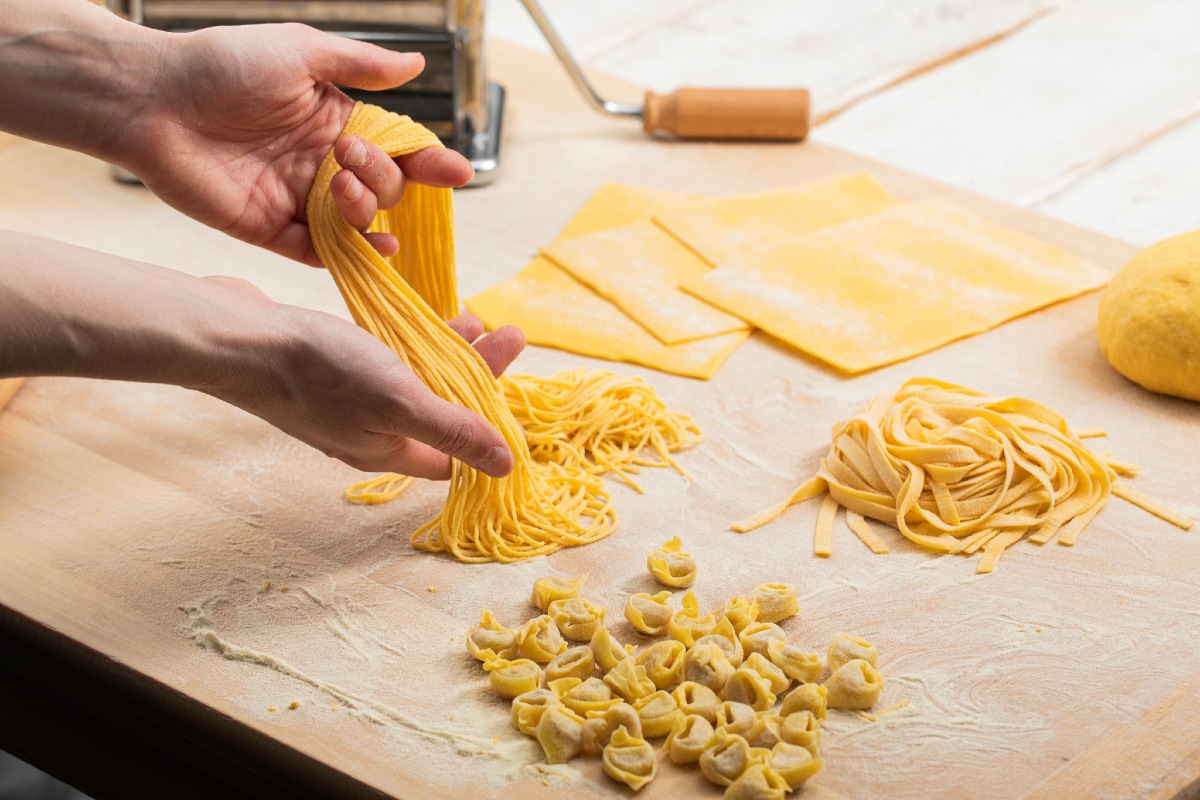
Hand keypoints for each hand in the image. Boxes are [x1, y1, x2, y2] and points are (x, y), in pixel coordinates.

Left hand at [113, 23, 472, 265]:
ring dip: (367, 211)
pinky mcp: (271, 230)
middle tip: (349, 154)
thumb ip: (360, 64)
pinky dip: (352, 255)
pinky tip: (375, 246)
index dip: (429, 162)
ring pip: (359, 223)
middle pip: (385, 189)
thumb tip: (418, 63)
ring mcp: (298, 199)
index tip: (456, 171)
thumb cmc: (222, 64)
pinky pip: (322, 252)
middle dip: (384, 177)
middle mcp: (321, 163)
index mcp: (333, 121)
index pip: (396, 149)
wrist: (154, 100)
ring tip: (341, 187)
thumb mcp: (300, 51)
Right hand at [201, 277, 524, 477]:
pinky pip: (385, 360)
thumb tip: (504, 467)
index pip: (455, 455)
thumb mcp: (399, 399)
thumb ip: (453, 430)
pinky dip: (411, 341)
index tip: (519, 391)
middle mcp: (368, 433)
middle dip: (479, 376)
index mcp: (388, 451)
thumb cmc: (315, 369)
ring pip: (414, 382)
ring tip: (476, 318)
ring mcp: (345, 401)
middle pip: (440, 412)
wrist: (231, 335)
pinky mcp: (327, 368)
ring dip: (449, 353)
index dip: (490, 430)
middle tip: (510, 335)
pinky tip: (423, 316)